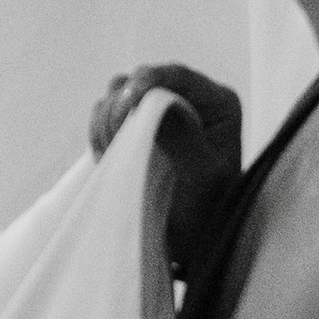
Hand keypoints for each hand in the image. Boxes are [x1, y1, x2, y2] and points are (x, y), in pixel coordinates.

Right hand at [90, 63, 243, 282]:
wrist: (194, 243)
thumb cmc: (207, 213)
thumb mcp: (202, 175)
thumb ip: (181, 136)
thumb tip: (150, 99)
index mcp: (217, 104)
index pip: (177, 75)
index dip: (146, 80)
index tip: (126, 99)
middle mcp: (191, 100)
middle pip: (142, 79)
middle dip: (121, 106)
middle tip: (115, 141)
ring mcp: (162, 112)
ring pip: (119, 94)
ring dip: (107, 119)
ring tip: (112, 152)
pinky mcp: (139, 128)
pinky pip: (108, 114)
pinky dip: (100, 130)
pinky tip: (106, 154)